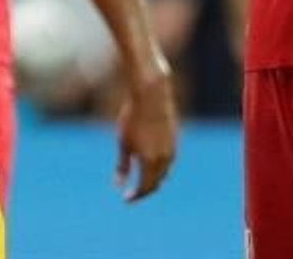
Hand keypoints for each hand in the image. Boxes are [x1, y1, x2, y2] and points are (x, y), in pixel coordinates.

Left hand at [114, 67, 177, 201]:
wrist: (151, 94)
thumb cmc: (133, 117)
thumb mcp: (123, 142)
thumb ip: (122, 165)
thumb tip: (118, 184)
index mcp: (151, 161)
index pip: (145, 188)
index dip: (135, 196)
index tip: (126, 199)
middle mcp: (165, 159)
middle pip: (156, 183)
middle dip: (144, 190)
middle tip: (132, 192)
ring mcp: (172, 150)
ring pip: (164, 173)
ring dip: (153, 179)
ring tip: (141, 178)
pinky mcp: (175, 140)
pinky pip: (168, 161)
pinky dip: (159, 167)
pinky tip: (149, 163)